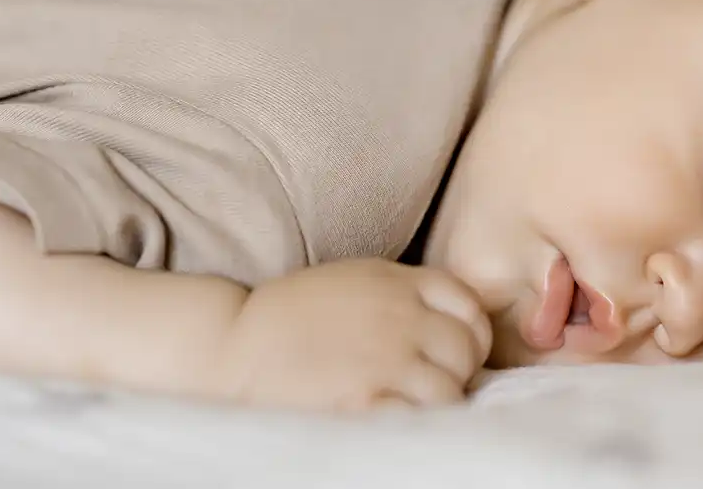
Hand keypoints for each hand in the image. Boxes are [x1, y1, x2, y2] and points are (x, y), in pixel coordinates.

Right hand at [208, 259, 492, 410]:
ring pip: (450, 390)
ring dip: (436, 404)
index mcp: (396, 281)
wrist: (232, 346)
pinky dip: (413, 422)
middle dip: (455, 372)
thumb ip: (401, 294)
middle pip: (465, 349)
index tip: (449, 354)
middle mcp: (399, 315)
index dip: (468, 333)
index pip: (469, 304)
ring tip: (408, 408)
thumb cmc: (291, 318)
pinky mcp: (366, 399)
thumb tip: (445, 325)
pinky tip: (390, 419)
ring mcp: (386, 358)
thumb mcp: (354, 282)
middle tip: (427, 386)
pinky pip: (419, 417)